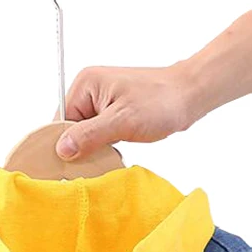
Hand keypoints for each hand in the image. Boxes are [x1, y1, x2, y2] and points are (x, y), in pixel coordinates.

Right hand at [55, 63, 197, 160]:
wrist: (190, 95)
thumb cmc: (160, 102)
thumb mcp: (122, 121)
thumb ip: (89, 135)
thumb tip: (61, 149)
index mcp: (85, 85)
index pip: (60, 122)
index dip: (65, 145)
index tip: (73, 166)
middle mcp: (89, 90)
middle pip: (71, 129)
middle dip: (82, 148)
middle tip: (97, 161)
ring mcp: (102, 101)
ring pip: (85, 135)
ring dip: (95, 149)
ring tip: (111, 154)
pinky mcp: (113, 112)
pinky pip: (99, 134)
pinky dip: (105, 147)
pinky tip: (116, 152)